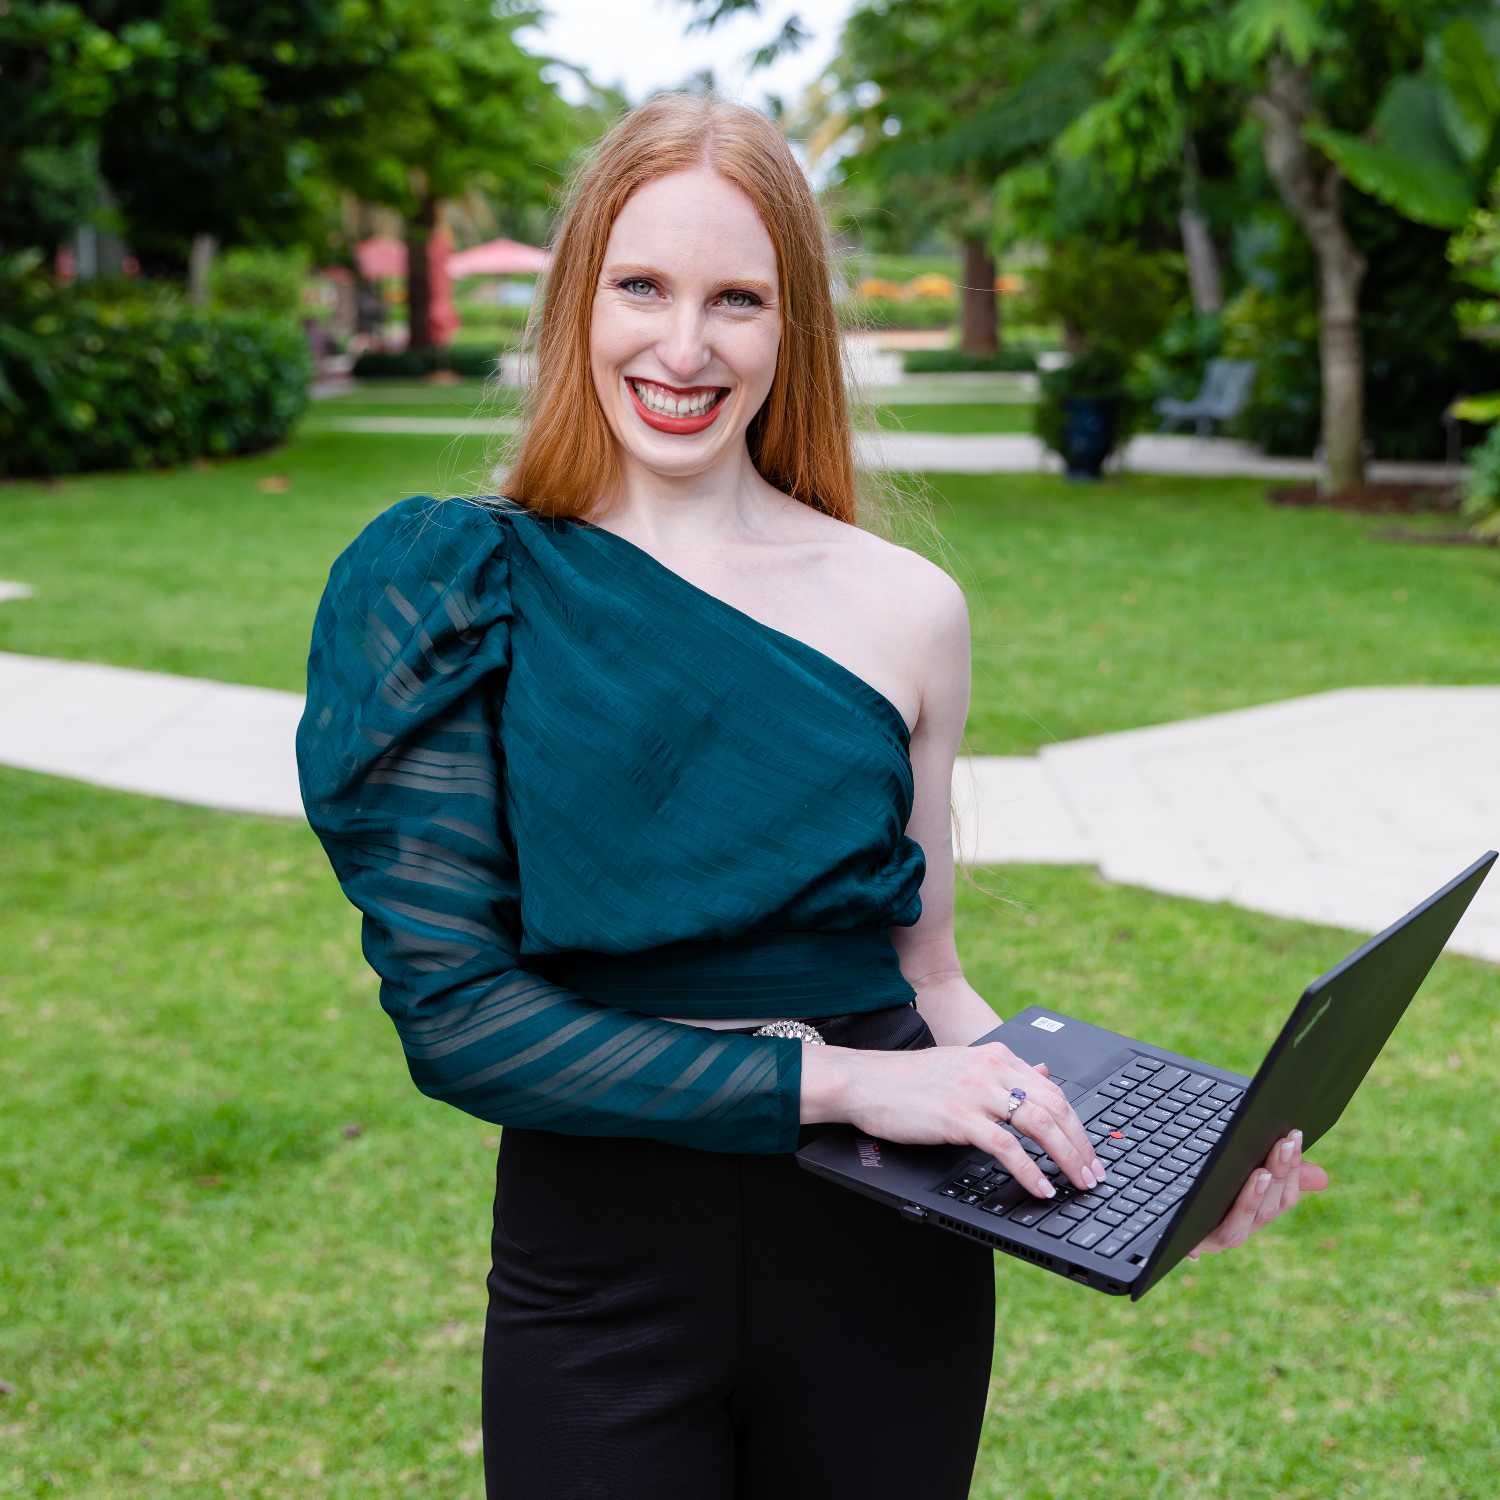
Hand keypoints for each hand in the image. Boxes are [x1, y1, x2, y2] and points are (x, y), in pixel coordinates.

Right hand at [841, 1045, 1104, 1196]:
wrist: (866, 1081)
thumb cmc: (910, 1079)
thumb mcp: (964, 1066)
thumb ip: (1005, 1071)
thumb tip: (1045, 1073)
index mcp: (996, 1055)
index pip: (1053, 1089)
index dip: (1077, 1123)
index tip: (1089, 1150)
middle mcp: (991, 1069)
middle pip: (1054, 1106)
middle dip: (1080, 1144)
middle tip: (1094, 1173)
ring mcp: (975, 1092)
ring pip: (1038, 1124)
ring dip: (1066, 1158)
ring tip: (1078, 1183)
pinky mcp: (958, 1117)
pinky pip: (1006, 1147)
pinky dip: (1029, 1171)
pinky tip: (1040, 1188)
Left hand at [1185, 1127, 1330, 1260]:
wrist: (1145, 1215)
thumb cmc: (1195, 1189)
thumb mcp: (1235, 1174)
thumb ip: (1277, 1175)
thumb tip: (1322, 1177)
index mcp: (1252, 1214)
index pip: (1283, 1197)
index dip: (1293, 1169)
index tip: (1294, 1135)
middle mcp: (1238, 1230)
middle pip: (1268, 1206)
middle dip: (1279, 1172)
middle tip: (1286, 1139)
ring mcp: (1215, 1240)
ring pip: (1246, 1220)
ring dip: (1257, 1194)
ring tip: (1264, 1169)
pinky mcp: (1193, 1243)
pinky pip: (1216, 1231)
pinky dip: (1235, 1210)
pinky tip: (1239, 1187)